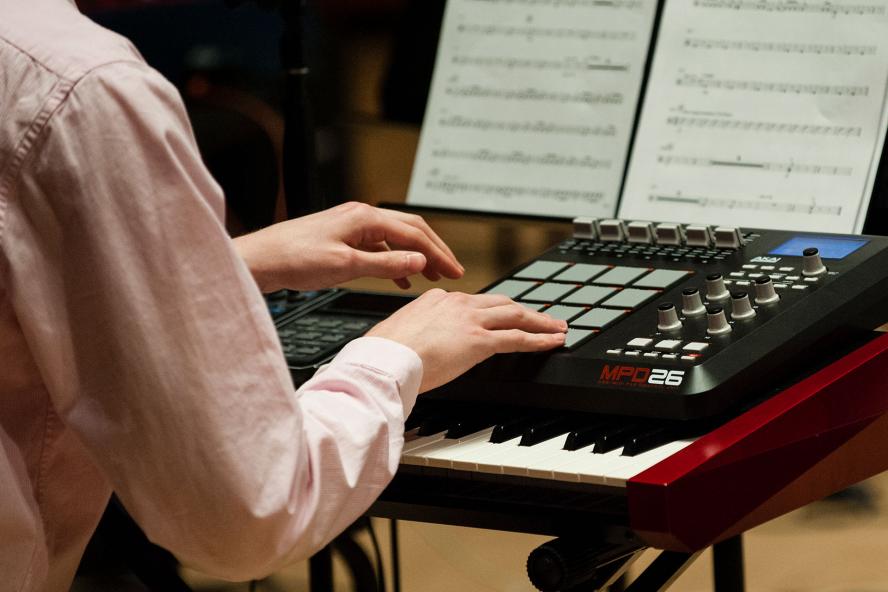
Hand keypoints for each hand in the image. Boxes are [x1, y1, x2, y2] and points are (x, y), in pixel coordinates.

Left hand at [233, 202, 463, 291]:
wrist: (260, 260)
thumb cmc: (294, 259)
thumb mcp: (346, 266)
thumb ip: (386, 263)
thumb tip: (420, 261)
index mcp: (365, 217)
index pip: (415, 234)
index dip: (439, 254)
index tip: (455, 271)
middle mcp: (360, 215)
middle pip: (409, 230)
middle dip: (433, 251)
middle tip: (451, 272)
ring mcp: (350, 224)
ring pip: (394, 237)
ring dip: (415, 256)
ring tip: (430, 276)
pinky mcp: (341, 236)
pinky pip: (378, 245)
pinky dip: (394, 260)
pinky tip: (399, 276)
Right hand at [367, 289, 567, 392]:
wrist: (384, 361)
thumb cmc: (384, 354)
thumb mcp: (400, 333)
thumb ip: (418, 333)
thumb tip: (419, 343)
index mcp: (436, 299)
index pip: (473, 302)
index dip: (493, 311)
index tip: (503, 317)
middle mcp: (456, 303)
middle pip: (500, 303)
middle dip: (524, 311)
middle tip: (542, 317)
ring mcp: (470, 320)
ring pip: (515, 316)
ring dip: (539, 322)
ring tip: (556, 328)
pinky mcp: (479, 341)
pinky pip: (518, 338)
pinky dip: (540, 339)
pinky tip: (553, 342)